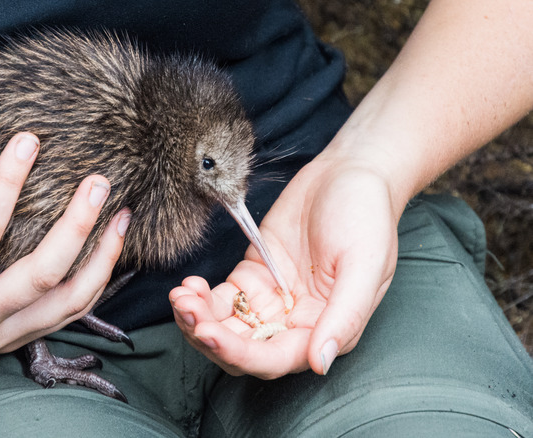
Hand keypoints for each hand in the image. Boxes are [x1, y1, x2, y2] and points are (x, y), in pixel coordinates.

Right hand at [0, 132, 128, 380]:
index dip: (5, 183)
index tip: (28, 140)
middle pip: (43, 273)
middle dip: (77, 224)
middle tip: (98, 180)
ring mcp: (1, 336)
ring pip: (69, 302)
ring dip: (101, 258)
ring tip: (121, 214)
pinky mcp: (15, 340)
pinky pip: (68, 316)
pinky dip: (95, 284)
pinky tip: (109, 250)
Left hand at [170, 150, 398, 377]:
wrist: (350, 173)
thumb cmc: (367, 217)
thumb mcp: (365, 265)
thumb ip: (344, 317)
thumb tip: (320, 363)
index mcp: (324, 329)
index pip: (274, 358)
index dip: (239, 353)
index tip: (209, 334)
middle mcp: (293, 323)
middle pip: (242, 349)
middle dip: (208, 337)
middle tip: (185, 311)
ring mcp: (270, 301)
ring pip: (225, 327)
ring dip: (198, 319)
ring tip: (180, 296)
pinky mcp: (251, 276)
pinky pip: (220, 299)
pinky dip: (200, 298)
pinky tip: (188, 285)